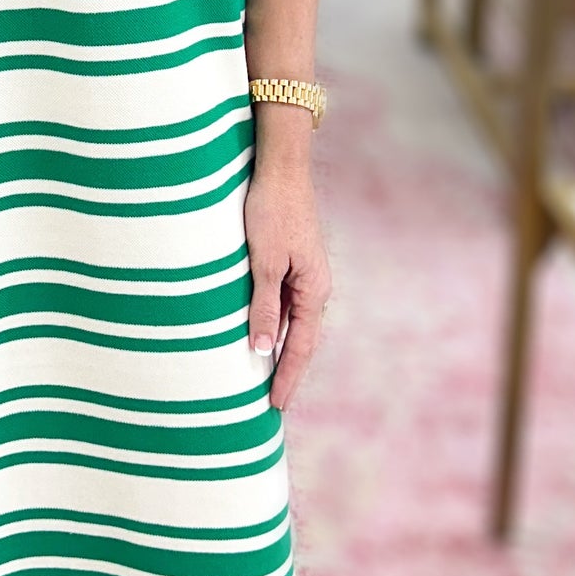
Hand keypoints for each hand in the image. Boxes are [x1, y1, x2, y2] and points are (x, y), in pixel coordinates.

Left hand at [245, 134, 331, 411]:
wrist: (280, 167)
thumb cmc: (272, 211)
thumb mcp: (263, 262)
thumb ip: (263, 306)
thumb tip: (262, 350)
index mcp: (314, 289)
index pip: (301, 346)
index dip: (287, 377)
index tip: (275, 407)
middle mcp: (314, 286)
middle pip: (301, 339)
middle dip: (286, 371)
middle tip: (272, 405)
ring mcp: (303, 274)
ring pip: (291, 322)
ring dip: (279, 350)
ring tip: (264, 379)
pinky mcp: (290, 261)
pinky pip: (283, 303)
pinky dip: (273, 324)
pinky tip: (260, 336)